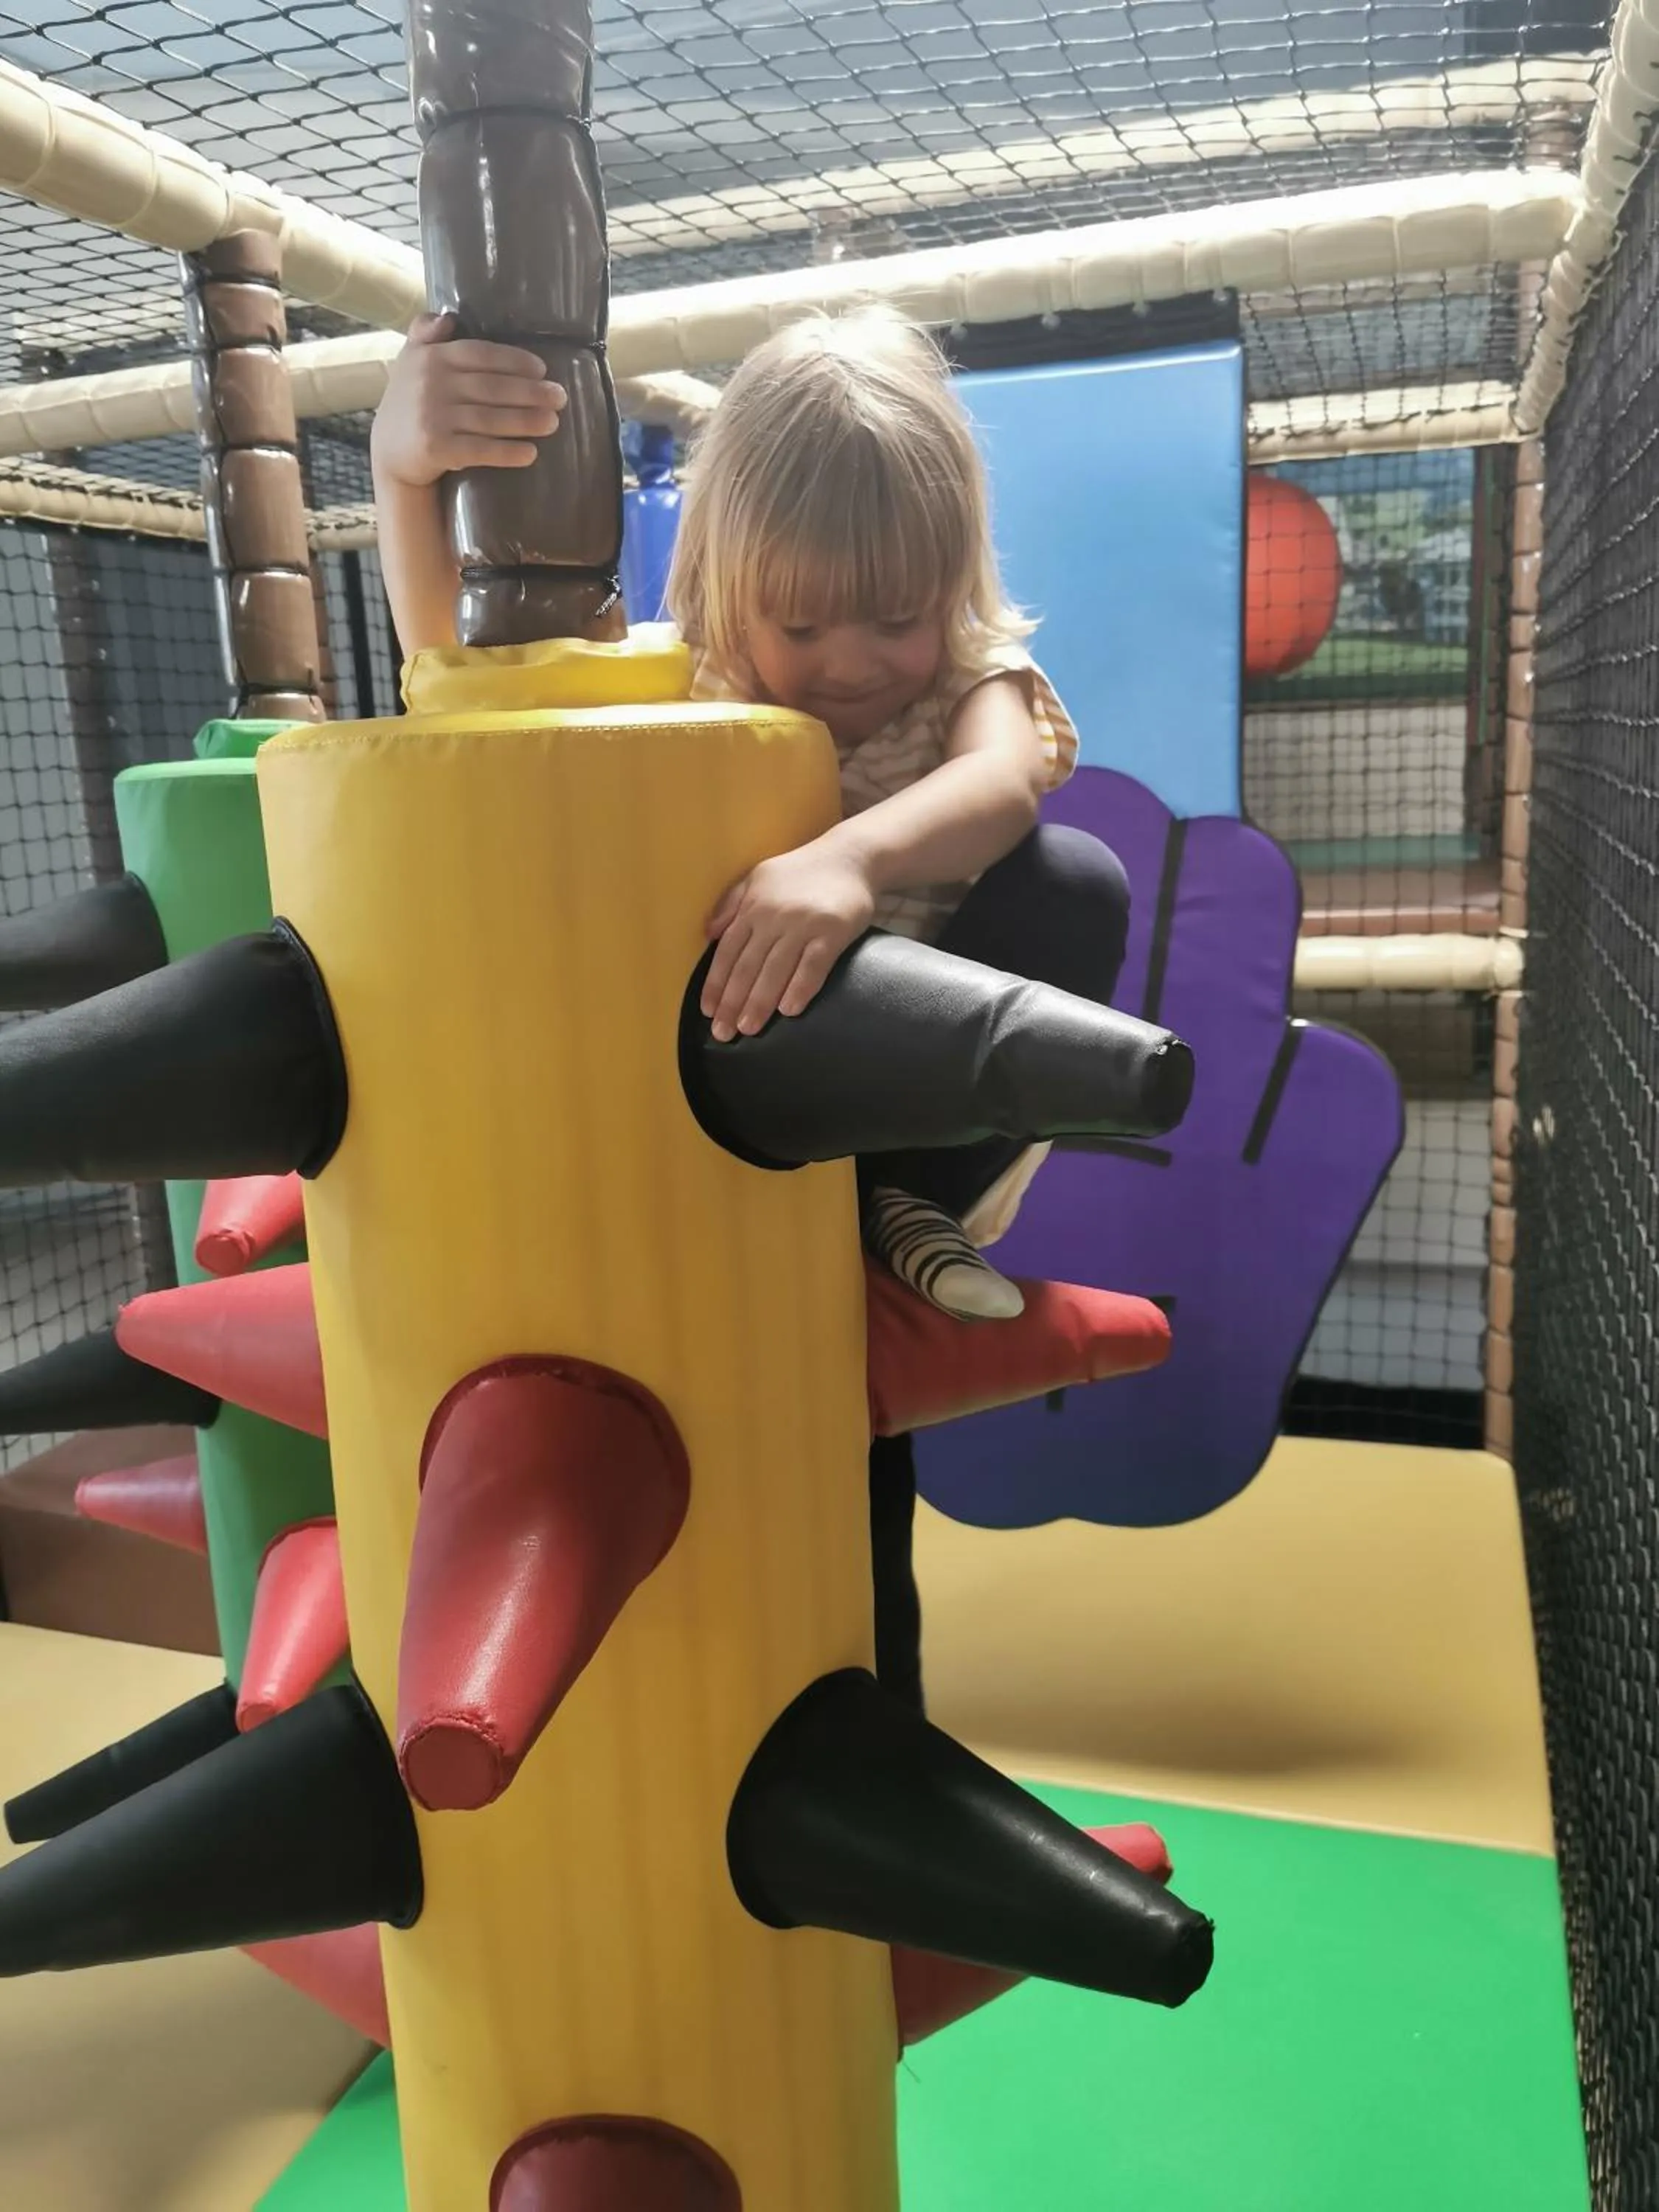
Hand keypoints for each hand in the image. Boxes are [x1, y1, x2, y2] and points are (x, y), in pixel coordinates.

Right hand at [370, 313, 564, 488]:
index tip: (542, 369)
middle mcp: (432, 384)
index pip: (481, 354)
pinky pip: (481, 450)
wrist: (389, 453)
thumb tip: (447, 317)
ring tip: (553, 423)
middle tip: (560, 398)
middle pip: (492, 387)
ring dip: (527, 421)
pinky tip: (531, 453)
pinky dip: (508, 452)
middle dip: (531, 393)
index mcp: (432, 358)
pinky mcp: (437, 448)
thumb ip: (425, 334)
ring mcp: (434, 417)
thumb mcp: (411, 361)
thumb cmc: (409, 403)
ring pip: (491, 419)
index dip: (514, 361)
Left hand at [702, 841, 876, 1041]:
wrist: (852, 857)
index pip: (727, 953)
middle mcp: (773, 916)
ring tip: (749, 1030)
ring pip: (776, 970)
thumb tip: (708, 933)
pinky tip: (789, 1011)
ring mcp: (803, 924)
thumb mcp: (759, 877)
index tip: (708, 1012)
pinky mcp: (832, 931)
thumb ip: (732, 904)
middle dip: (733, 1003)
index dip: (716, 985)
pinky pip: (813, 965)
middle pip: (747, 967)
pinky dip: (800, 988)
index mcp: (753, 907)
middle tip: (724, 1034)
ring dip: (760, 1003)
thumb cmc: (802, 871)